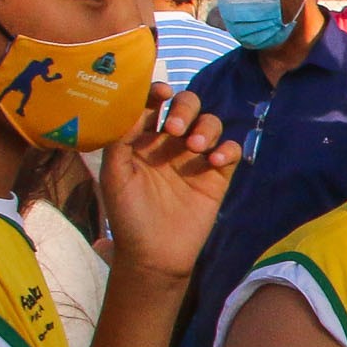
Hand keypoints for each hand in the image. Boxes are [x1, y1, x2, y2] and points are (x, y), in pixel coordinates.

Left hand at [98, 85, 241, 282]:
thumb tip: (136, 108)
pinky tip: (215, 162)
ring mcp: (196, 159)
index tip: (161, 93)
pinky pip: (231, 150)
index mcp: (144, 139)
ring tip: (197, 149)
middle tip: (177, 128)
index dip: (158, 92)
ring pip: (211, 123)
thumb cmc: (129, 215)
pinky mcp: (218, 176)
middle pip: (188, 106)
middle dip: (186, 109)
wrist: (155, 255)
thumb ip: (121, 139)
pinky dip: (227, 149)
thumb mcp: (115, 175)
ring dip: (207, 128)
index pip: (154, 104)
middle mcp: (171, 143)